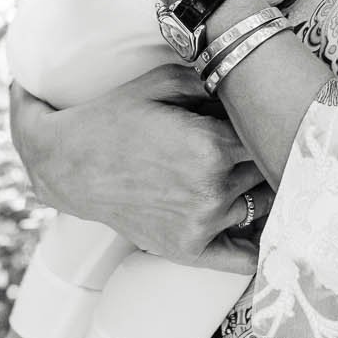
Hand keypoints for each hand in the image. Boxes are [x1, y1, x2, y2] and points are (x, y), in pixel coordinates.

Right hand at [9, 65, 267, 273]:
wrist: (69, 164)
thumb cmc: (115, 118)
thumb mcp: (163, 82)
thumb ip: (214, 79)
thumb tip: (254, 82)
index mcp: (211, 146)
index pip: (268, 135)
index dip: (268, 123)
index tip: (267, 116)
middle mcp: (212, 190)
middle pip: (269, 170)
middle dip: (266, 153)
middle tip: (261, 142)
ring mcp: (202, 224)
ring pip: (262, 204)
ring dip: (261, 188)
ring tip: (252, 172)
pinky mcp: (189, 249)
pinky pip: (244, 257)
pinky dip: (260, 244)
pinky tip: (264, 226)